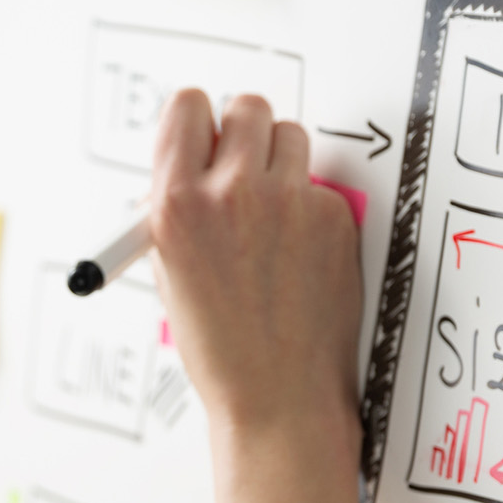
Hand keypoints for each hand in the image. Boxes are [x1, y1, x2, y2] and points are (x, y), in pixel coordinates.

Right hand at [148, 90, 361, 456]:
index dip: (197, 119)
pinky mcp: (333, 218)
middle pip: (248, 106)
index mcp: (177, 205)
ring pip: (290, 135)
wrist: (276, 396)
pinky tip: (297, 254)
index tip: (203, 134)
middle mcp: (231, 194)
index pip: (187, 107)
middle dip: (243, 129)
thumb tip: (191, 163)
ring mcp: (288, 203)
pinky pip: (319, 186)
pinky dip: (309, 209)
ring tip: (271, 213)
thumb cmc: (220, 347)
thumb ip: (177, 208)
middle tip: (242, 163)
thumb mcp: (169, 271)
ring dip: (279, 161)